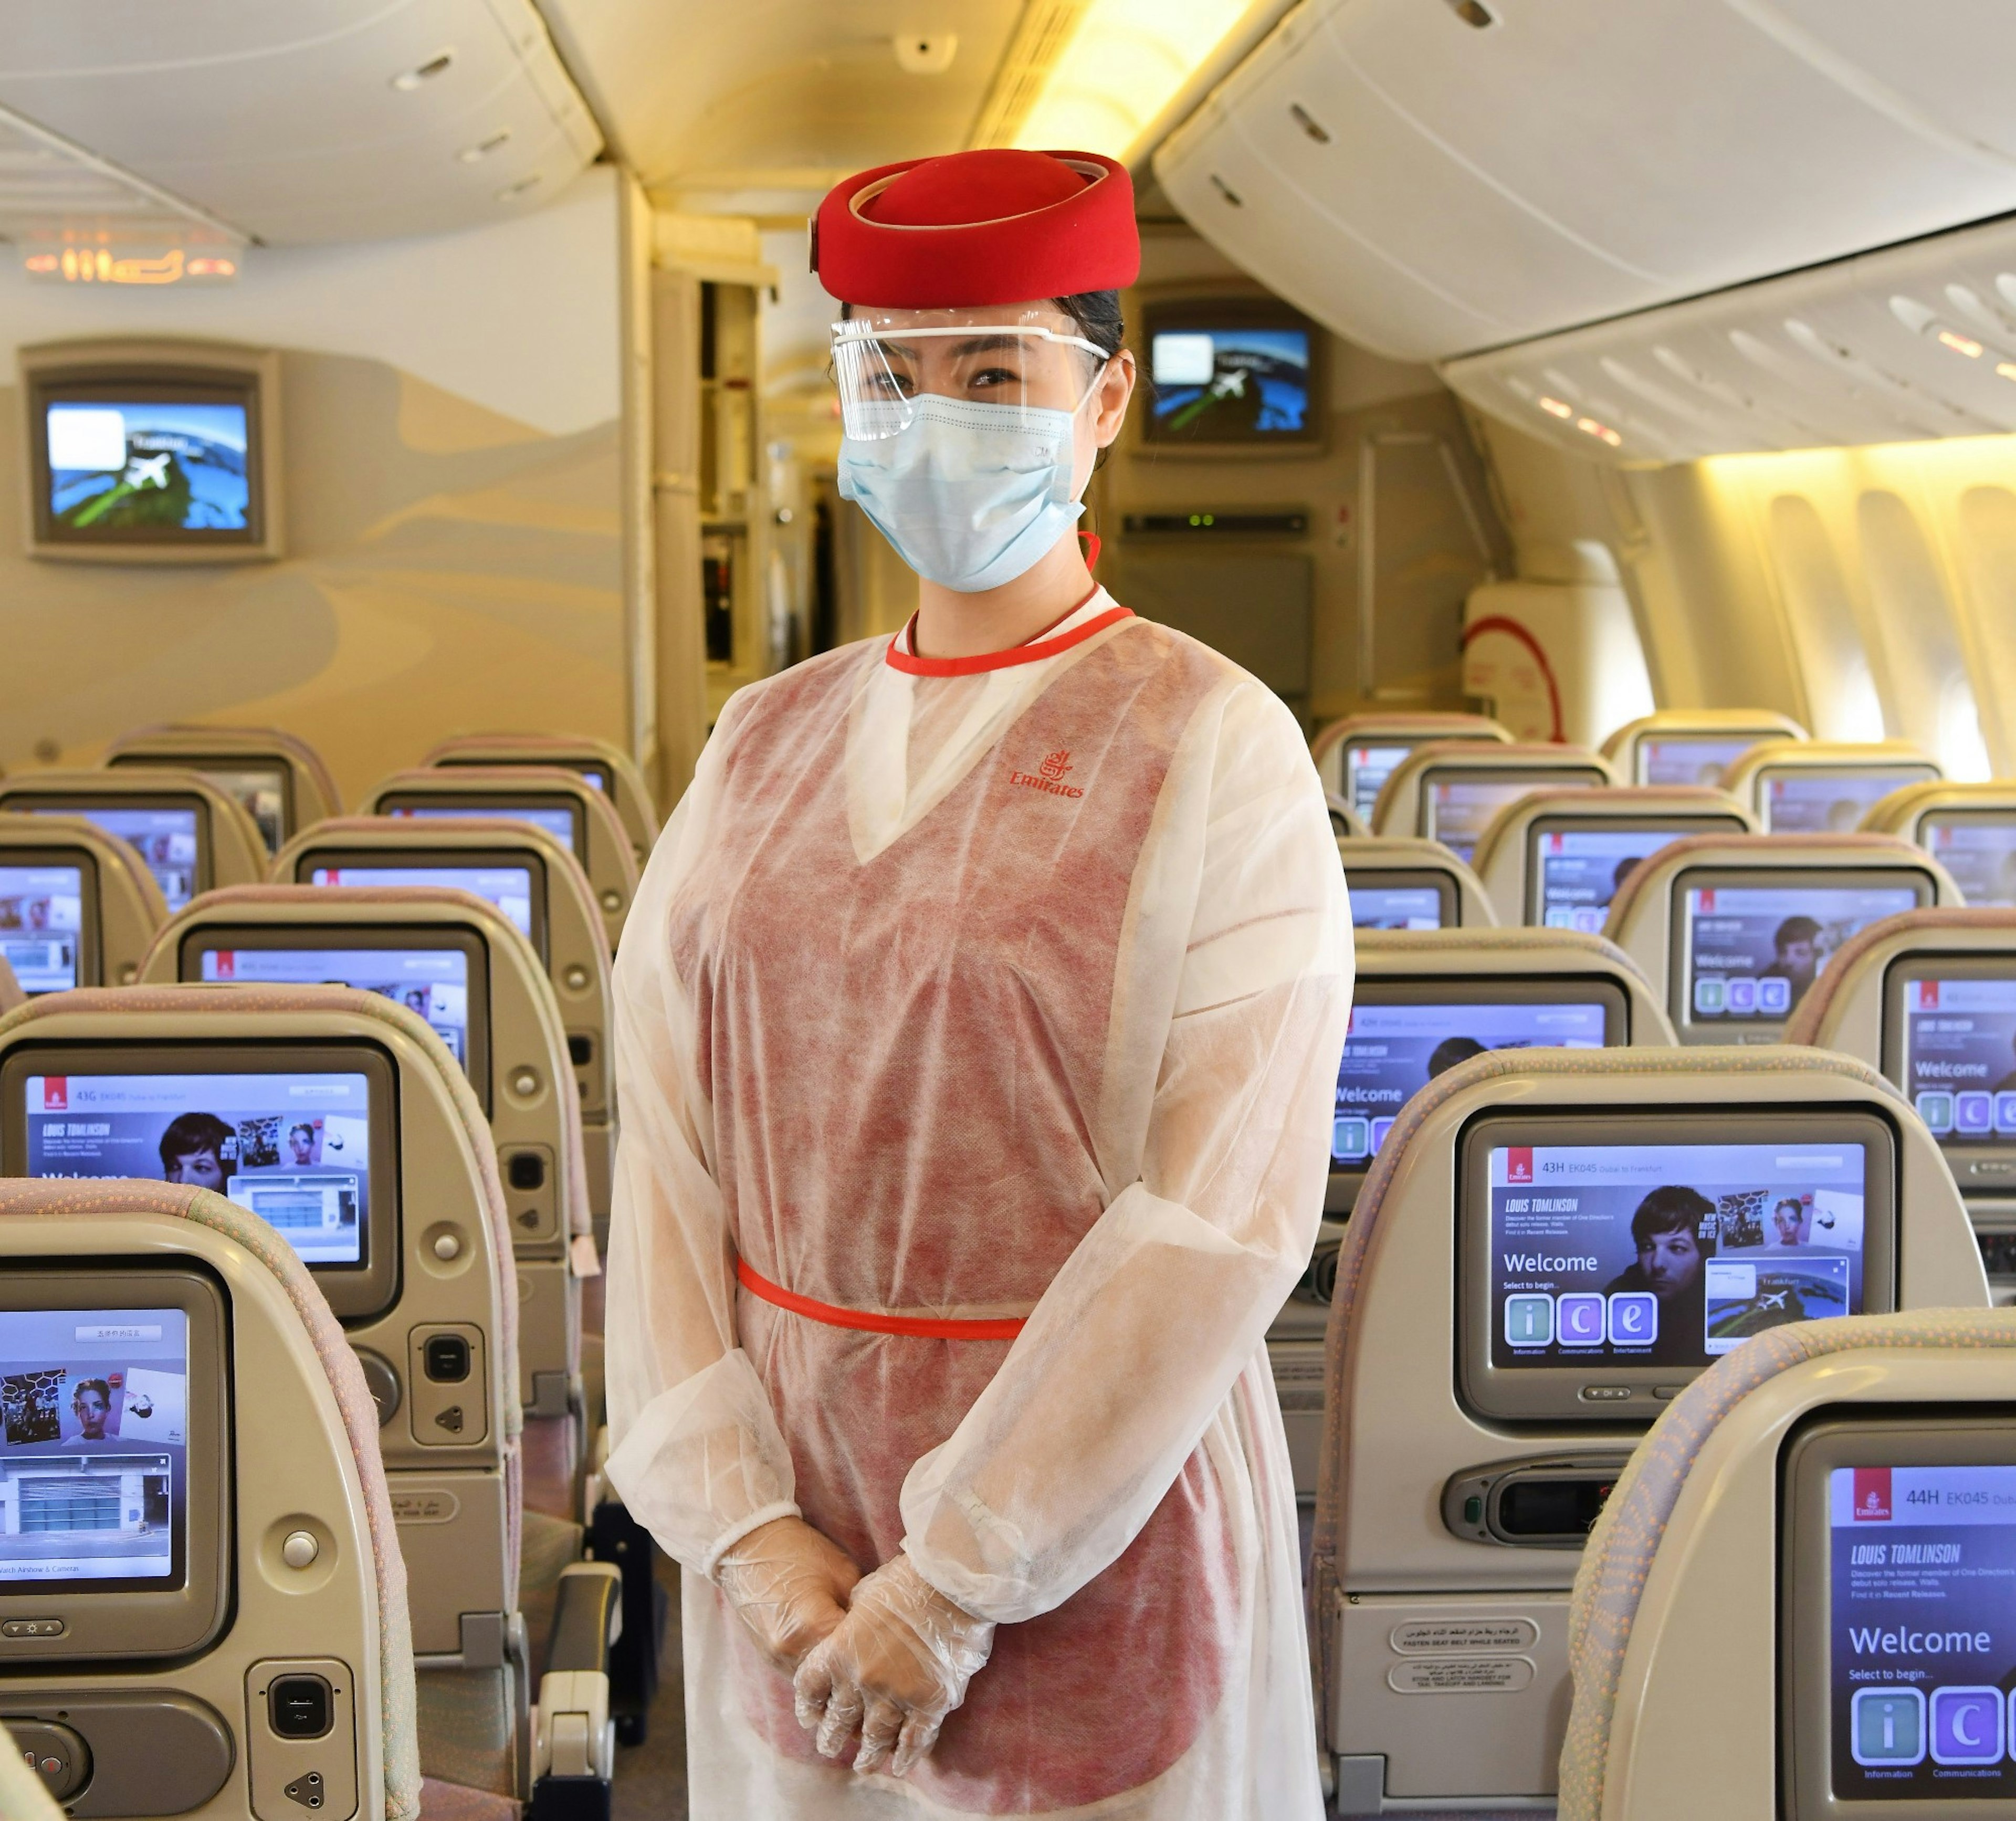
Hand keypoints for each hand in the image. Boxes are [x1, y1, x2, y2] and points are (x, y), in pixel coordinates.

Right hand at [713, 1516, 862, 1669]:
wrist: (748, 1546)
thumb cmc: (799, 1552)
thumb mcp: (842, 1572)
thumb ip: (860, 1608)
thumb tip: (876, 1632)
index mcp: (813, 1626)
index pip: (855, 1655)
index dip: (873, 1650)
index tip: (887, 1646)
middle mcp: (791, 1650)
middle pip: (834, 1676)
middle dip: (854, 1668)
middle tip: (874, 1658)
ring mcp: (776, 1658)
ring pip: (816, 1683)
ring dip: (833, 1674)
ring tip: (852, 1657)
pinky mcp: (768, 1658)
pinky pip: (800, 1675)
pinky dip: (815, 1670)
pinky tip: (828, 1655)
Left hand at [793, 1551, 995, 1776]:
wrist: (951, 1580)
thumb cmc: (908, 1578)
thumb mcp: (865, 1594)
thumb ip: (853, 1621)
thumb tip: (852, 1628)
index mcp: (840, 1649)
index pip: (810, 1688)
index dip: (808, 1707)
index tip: (811, 1718)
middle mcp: (861, 1678)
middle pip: (839, 1720)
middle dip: (833, 1738)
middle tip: (831, 1747)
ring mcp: (896, 1694)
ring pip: (875, 1738)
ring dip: (868, 1755)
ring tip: (865, 1764)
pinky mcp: (930, 1703)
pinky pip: (914, 1739)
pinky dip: (907, 1756)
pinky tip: (902, 1765)